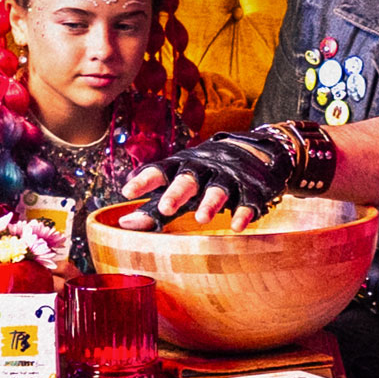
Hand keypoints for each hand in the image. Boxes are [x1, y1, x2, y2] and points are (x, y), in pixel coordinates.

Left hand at [118, 130, 292, 231]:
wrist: (256, 150)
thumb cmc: (204, 174)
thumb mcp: (179, 185)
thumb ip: (153, 207)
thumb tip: (123, 224)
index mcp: (181, 166)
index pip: (159, 171)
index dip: (144, 181)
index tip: (127, 192)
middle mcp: (203, 169)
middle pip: (188, 179)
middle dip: (176, 192)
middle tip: (165, 207)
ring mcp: (228, 177)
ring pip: (218, 189)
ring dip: (210, 203)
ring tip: (201, 219)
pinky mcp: (251, 188)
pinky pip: (247, 201)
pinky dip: (243, 213)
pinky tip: (237, 226)